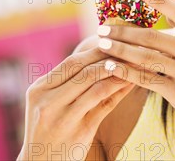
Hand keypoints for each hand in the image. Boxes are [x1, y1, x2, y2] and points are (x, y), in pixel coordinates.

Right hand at [18, 46, 135, 159]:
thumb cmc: (49, 132)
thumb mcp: (50, 105)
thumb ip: (70, 83)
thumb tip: (100, 58)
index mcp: (39, 90)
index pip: (71, 63)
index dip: (94, 50)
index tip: (114, 41)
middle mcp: (47, 101)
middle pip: (83, 71)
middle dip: (109, 57)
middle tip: (130, 48)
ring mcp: (63, 117)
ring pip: (95, 86)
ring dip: (118, 72)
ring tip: (134, 63)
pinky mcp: (79, 131)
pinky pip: (104, 105)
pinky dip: (119, 91)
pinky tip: (131, 84)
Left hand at [95, 0, 174, 143]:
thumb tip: (163, 18)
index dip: (160, 0)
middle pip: (154, 37)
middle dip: (124, 31)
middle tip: (102, 27)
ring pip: (147, 57)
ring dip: (120, 49)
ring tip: (102, 44)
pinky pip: (147, 79)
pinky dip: (126, 72)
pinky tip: (111, 67)